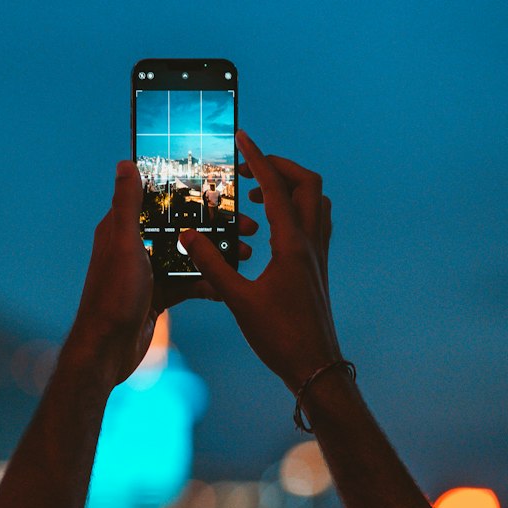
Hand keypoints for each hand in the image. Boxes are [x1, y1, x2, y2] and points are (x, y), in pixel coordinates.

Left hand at [68, 161, 256, 383]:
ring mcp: (148, 272)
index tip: (220, 186)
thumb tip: (124, 163)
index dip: (188, 190)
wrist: (107, 350)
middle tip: (248, 226)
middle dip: (214, 225)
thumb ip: (127, 204)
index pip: (157, 198)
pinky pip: (189, 283)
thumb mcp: (123, 243)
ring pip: (189, 255)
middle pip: (180, 227)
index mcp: (121, 228)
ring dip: (216, 253)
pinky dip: (208, 282)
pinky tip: (229, 285)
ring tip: (248, 253)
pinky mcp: (159, 296)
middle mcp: (134, 246)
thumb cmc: (113, 294)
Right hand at [181, 132, 340, 393]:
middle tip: (249, 168)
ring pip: (316, 201)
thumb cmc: (279, 337)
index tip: (243, 139)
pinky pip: (315, 222)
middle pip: (308, 183)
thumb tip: (188, 235)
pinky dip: (297, 208)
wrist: (315, 368)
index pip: (278, 188)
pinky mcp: (318, 267)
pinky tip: (272, 224)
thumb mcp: (238, 300)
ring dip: (291, 186)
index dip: (258, 159)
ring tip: (259, 193)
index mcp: (292, 245)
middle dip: (280, 166)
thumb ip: (212, 264)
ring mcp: (319, 255)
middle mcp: (311, 243)